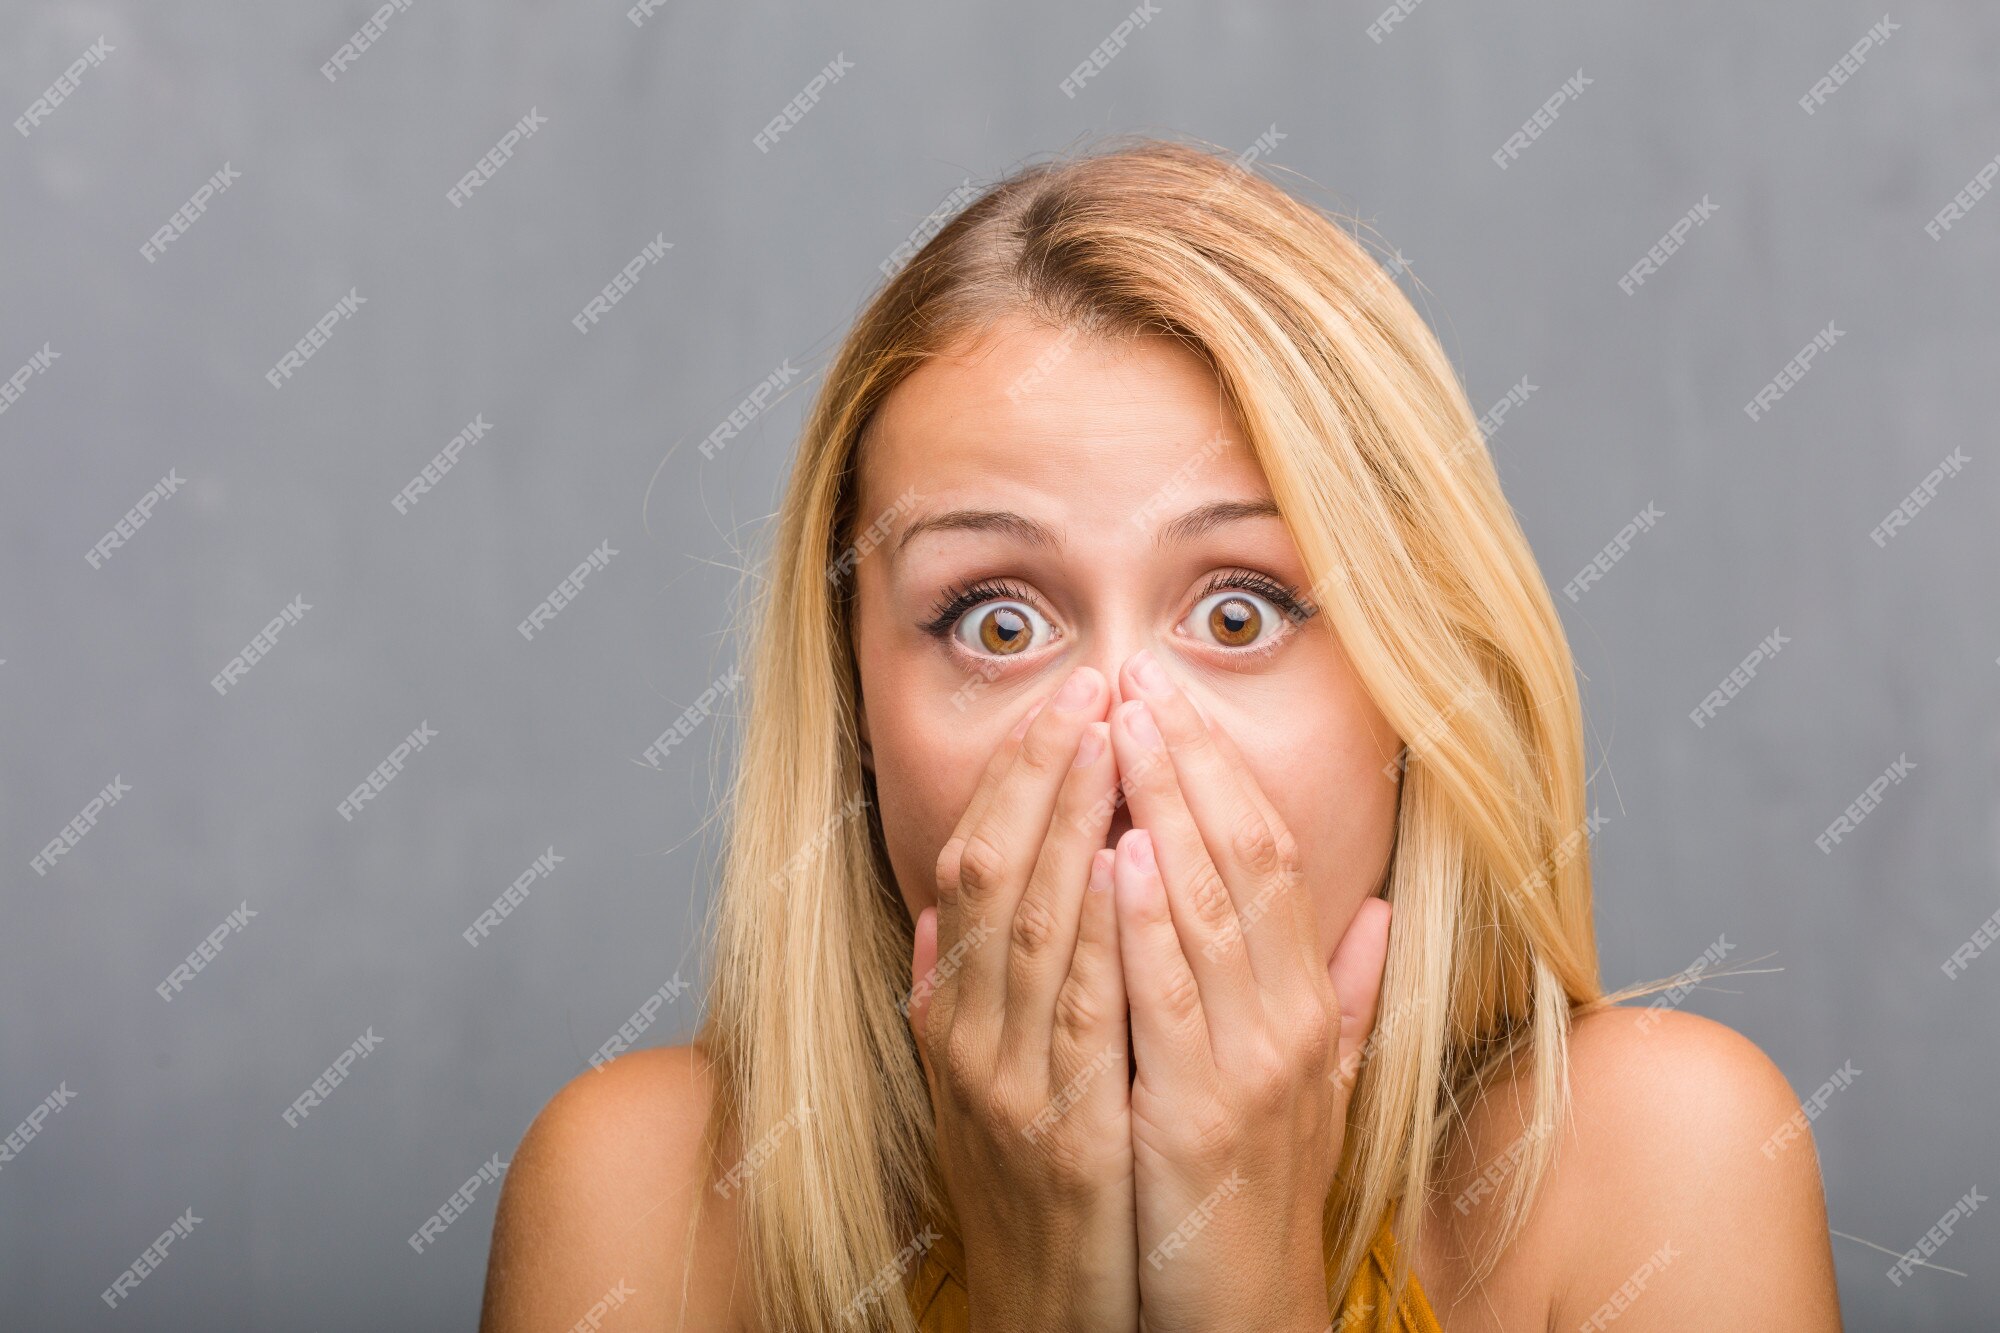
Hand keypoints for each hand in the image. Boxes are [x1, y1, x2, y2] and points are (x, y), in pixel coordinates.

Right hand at [908, 664, 1140, 1332]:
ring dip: (1071, 821)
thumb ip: (954, 1001)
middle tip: (1090, 684)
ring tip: (1109, 735)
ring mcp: (1006, 1083)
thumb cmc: (1029, 1196)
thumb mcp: (976, 1090)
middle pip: (995, 872)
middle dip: (1043, 771)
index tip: (1066, 700)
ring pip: (1031, 921)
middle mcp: (965, 1036)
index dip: (1018, 776)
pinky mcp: (1059, 1131)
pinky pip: (1077, 1009)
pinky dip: (1098, 927)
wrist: (1047, 1317)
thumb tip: (937, 922)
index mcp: (952, 1015)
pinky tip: (1123, 859)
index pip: (975, 863)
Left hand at [1106, 649, 1392, 1332]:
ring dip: (1165, 810)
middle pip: (1247, 858)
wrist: (1238, 1313)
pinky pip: (1172, 1004)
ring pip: (1211, 909)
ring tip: (1124, 726)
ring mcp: (1252, 1066)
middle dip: (1190, 760)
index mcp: (1305, 1001)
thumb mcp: (1312, 1082)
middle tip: (1137, 676)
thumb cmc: (1258, 1192)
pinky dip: (1150, 924)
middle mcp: (1290, 1019)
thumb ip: (1342, 993)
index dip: (1223, 768)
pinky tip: (1121, 857)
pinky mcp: (1200, 1117)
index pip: (1273, 852)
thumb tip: (1380, 911)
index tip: (1172, 697)